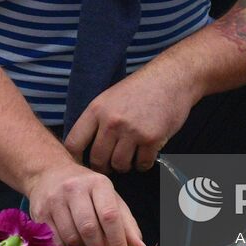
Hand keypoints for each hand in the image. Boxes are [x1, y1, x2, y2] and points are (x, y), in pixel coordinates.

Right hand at [26, 161, 145, 245]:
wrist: (49, 174)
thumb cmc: (86, 191)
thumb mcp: (110, 199)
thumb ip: (127, 225)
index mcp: (98, 183)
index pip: (109, 215)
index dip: (117, 240)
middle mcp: (74, 189)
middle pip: (89, 229)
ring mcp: (55, 200)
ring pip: (71, 238)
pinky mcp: (39, 213)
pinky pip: (56, 242)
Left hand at [65, 63, 196, 175]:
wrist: (171, 78)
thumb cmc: (140, 89)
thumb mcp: (109, 98)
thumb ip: (96, 120)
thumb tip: (83, 149)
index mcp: (96, 109)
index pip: (73, 144)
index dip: (75, 158)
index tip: (83, 162)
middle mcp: (111, 121)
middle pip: (97, 160)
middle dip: (103, 166)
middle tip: (110, 165)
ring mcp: (132, 131)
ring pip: (119, 165)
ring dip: (124, 166)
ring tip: (129, 157)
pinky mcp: (152, 139)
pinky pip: (142, 165)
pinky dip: (143, 164)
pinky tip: (145, 155)